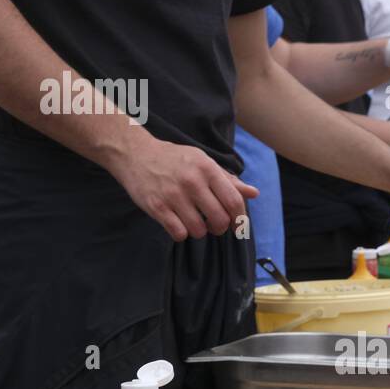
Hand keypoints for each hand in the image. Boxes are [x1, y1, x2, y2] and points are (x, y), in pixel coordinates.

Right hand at [107, 137, 255, 241]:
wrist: (136, 154)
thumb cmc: (174, 159)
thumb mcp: (202, 162)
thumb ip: (228, 180)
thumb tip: (254, 193)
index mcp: (207, 168)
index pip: (233, 201)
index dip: (239, 218)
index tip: (236, 224)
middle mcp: (192, 181)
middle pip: (219, 219)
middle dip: (220, 228)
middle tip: (214, 225)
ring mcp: (173, 195)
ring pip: (199, 230)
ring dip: (199, 232)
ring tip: (194, 223)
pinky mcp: (156, 207)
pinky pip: (178, 233)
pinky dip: (181, 234)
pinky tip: (178, 224)